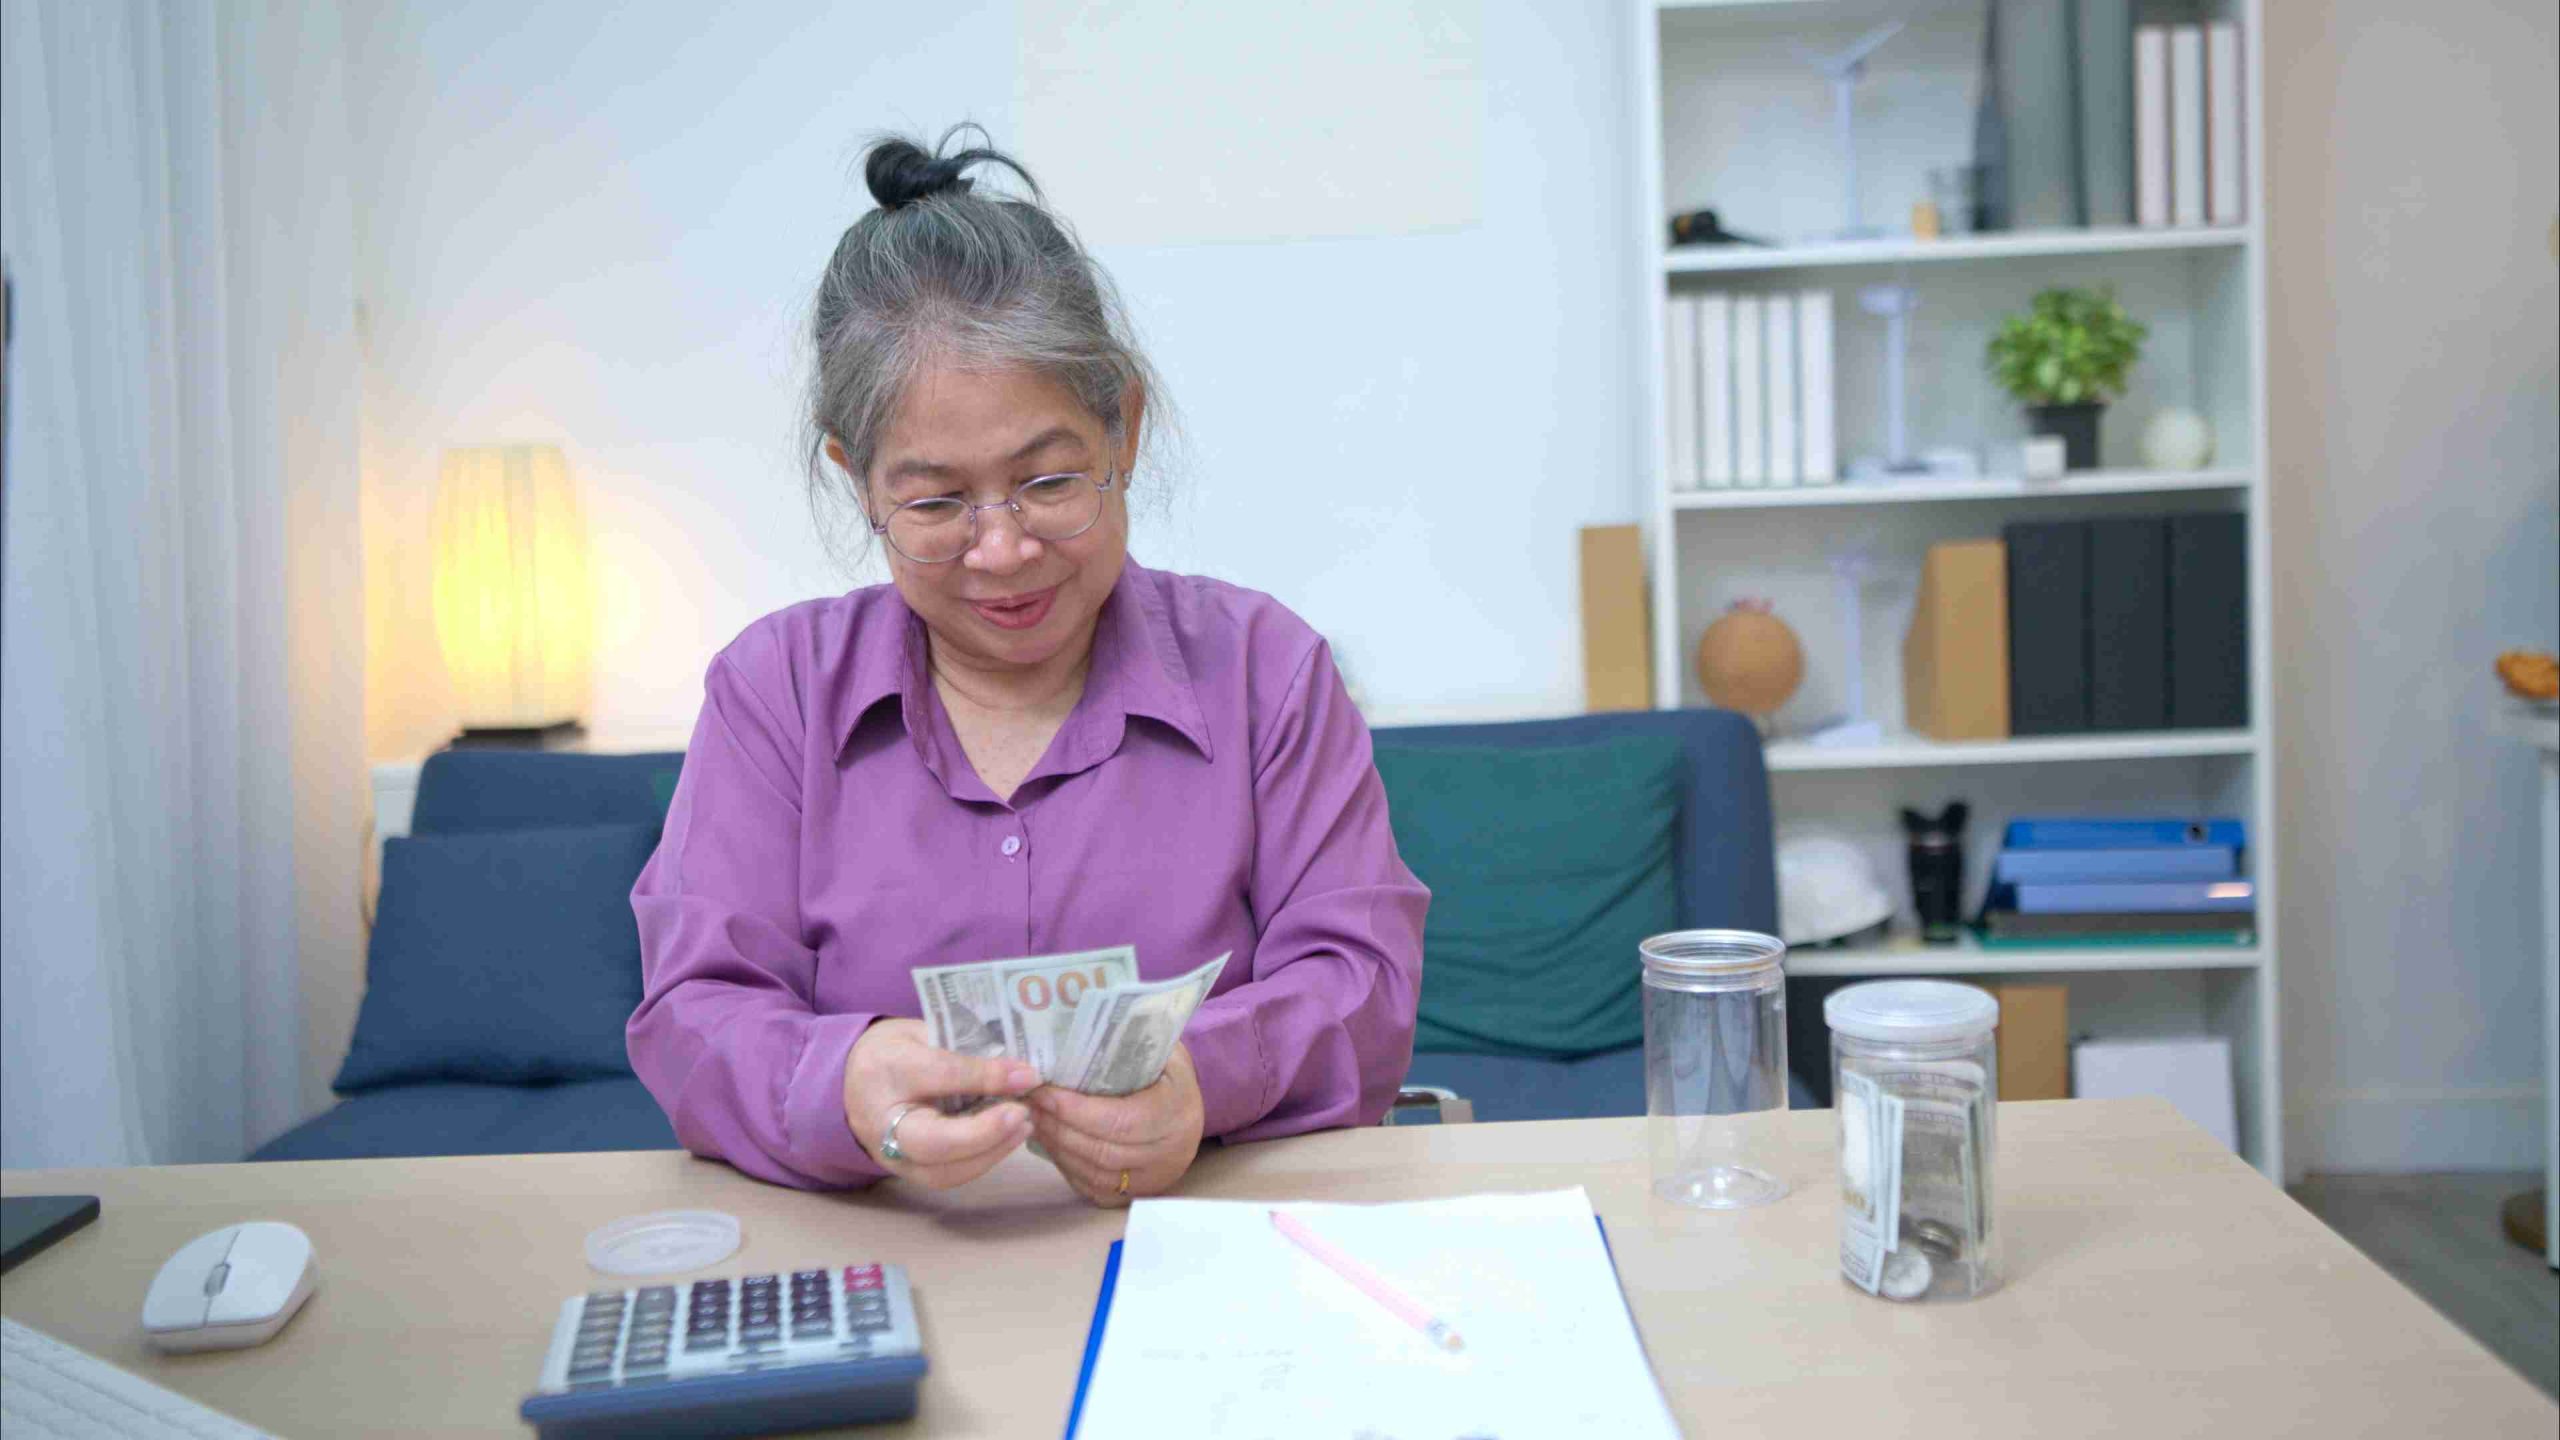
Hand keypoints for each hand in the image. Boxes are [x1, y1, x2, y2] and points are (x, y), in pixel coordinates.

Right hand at [843, 1019, 1039, 1188]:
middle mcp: (880, 1119)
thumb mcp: (926, 1033)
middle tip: (1023, 1112)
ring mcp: (889, 1154)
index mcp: (886, 1067)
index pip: (938, 1075)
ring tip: (1023, 1125)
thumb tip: (1021, 1072)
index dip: (986, 1076)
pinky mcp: (905, 1173)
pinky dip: (982, 1160)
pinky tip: (1007, 1139)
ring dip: (991, 1152)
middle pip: (933, 1141)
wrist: (853, 1080)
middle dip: (985, 1133)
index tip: (1027, 1074)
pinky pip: (946, 1177)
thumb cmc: (896, 1050)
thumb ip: (965, 1050)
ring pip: (942, 1171)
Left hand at [1025, 1042, 1205, 1206]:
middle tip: (1029, 1105)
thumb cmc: (1166, 1074)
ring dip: (1057, 1148)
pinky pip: (1094, 1188)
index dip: (1076, 1111)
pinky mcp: (1137, 1194)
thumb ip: (1122, 1048)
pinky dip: (1067, 1167)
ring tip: (1034, 1121)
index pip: (1120, 1121)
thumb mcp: (1157, 1052)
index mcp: (1176, 1111)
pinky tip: (1050, 1143)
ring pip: (1095, 1173)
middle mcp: (1170, 1152)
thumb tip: (1066, 1045)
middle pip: (1103, 1150)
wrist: (1189, 1110)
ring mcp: (1154, 1179)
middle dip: (1059, 1127)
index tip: (1044, 1092)